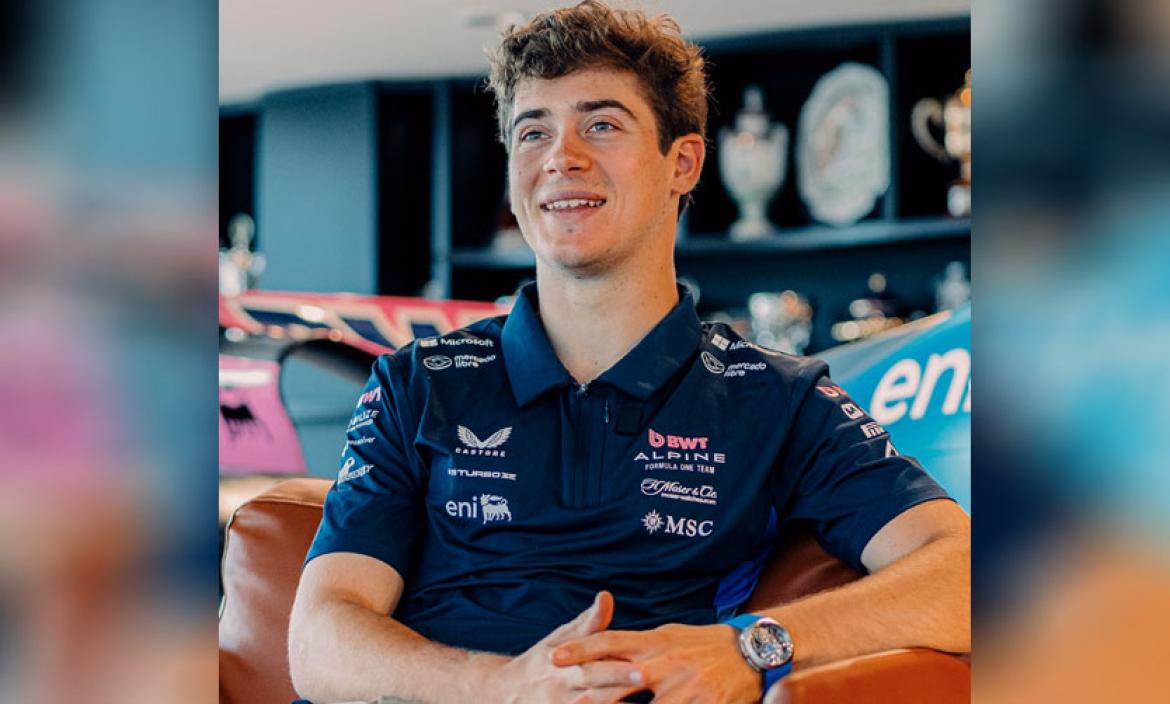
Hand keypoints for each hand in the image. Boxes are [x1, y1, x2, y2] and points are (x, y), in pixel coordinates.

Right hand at [486, 591, 645, 703]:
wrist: (506, 691)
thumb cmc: (542, 660)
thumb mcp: (561, 638)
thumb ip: (589, 623)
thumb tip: (606, 596)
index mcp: (566, 665)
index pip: (594, 667)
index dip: (619, 669)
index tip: (644, 668)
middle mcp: (564, 689)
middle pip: (595, 689)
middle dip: (619, 685)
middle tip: (645, 679)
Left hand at [552, 622, 761, 703]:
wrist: (753, 652)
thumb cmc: (706, 644)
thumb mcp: (671, 636)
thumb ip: (641, 643)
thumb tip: (612, 645)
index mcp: (655, 642)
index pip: (611, 641)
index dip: (581, 649)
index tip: (554, 656)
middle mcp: (665, 663)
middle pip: (619, 677)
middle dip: (591, 693)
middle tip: (568, 700)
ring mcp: (685, 688)